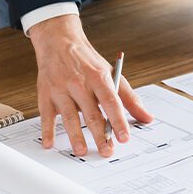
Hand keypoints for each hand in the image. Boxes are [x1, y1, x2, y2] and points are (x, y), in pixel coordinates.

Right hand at [28, 14, 152, 157]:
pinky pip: (46, 115)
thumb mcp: (111, 73)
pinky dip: (47, 130)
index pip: (111, 101)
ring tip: (82, 151)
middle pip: (91, 113)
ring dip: (75, 136)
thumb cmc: (87, 61)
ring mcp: (61, 89)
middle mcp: (80, 83)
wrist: (60, 41)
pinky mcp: (46, 95)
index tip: (124, 137)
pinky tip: (50, 144)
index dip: (118, 120)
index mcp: (98, 77)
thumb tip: (146, 117)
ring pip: (69, 117)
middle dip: (99, 135)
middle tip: (106, 151)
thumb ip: (129, 97)